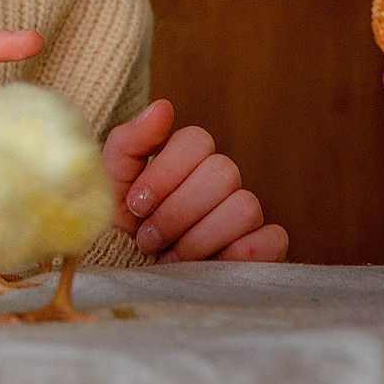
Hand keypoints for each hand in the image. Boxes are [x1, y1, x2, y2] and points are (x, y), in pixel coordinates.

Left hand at [103, 100, 287, 262]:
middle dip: (177, 212)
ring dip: (200, 239)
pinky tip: (207, 268)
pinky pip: (272, 238)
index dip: (165, 174)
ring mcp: (244, 214)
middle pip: (222, 173)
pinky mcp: (261, 248)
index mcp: (188, 158)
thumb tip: (163, 107)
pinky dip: (241, 254)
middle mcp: (220, 181)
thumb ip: (130, 142)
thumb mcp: (110, 183)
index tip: (136, 206)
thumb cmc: (117, 226)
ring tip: (169, 259)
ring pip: (244, 207)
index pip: (196, 140)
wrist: (126, 276)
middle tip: (147, 239)